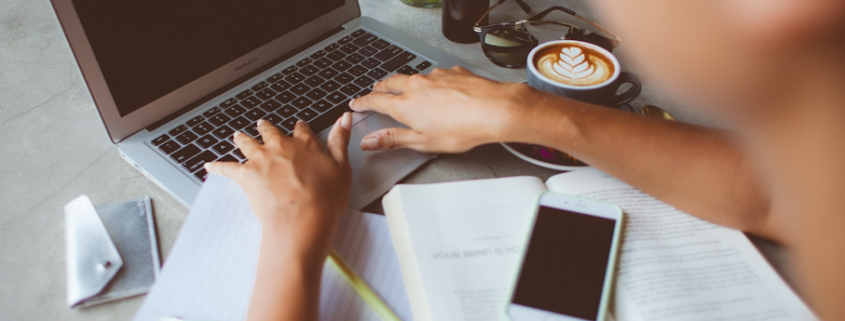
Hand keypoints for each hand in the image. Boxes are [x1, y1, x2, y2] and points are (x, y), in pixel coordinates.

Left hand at [204, 113, 352, 259]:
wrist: (301, 219)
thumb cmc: (324, 199)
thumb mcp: (342, 167)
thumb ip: (340, 141)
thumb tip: (344, 119)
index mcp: (305, 144)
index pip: (302, 130)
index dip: (300, 128)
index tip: (299, 126)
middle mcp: (280, 147)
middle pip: (270, 131)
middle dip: (266, 128)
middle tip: (263, 125)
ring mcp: (261, 160)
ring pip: (247, 143)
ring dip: (242, 138)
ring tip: (237, 136)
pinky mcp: (246, 175)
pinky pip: (227, 168)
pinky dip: (217, 166)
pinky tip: (210, 165)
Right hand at [349, 66, 541, 152]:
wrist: (493, 109)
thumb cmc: (462, 129)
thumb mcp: (422, 142)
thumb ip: (394, 139)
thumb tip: (370, 142)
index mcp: (405, 105)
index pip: (375, 100)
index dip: (363, 102)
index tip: (356, 103)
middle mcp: (416, 86)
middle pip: (390, 82)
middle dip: (380, 87)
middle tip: (375, 91)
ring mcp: (435, 76)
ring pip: (413, 77)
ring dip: (406, 83)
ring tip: (407, 90)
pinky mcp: (452, 72)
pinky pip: (436, 75)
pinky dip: (431, 82)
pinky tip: (440, 91)